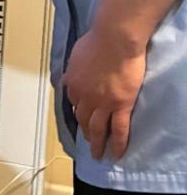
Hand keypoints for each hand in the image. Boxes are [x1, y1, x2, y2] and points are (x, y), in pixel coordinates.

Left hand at [62, 29, 146, 159]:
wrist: (115, 39)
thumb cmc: (97, 40)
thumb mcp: (76, 53)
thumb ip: (74, 67)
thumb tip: (72, 73)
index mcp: (73, 83)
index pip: (74, 102)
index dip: (78, 110)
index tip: (82, 117)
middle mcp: (84, 97)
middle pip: (83, 119)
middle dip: (85, 131)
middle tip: (88, 141)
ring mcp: (102, 104)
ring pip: (98, 130)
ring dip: (97, 144)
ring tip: (99, 155)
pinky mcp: (121, 106)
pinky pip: (119, 130)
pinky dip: (118, 144)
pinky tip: (117, 154)